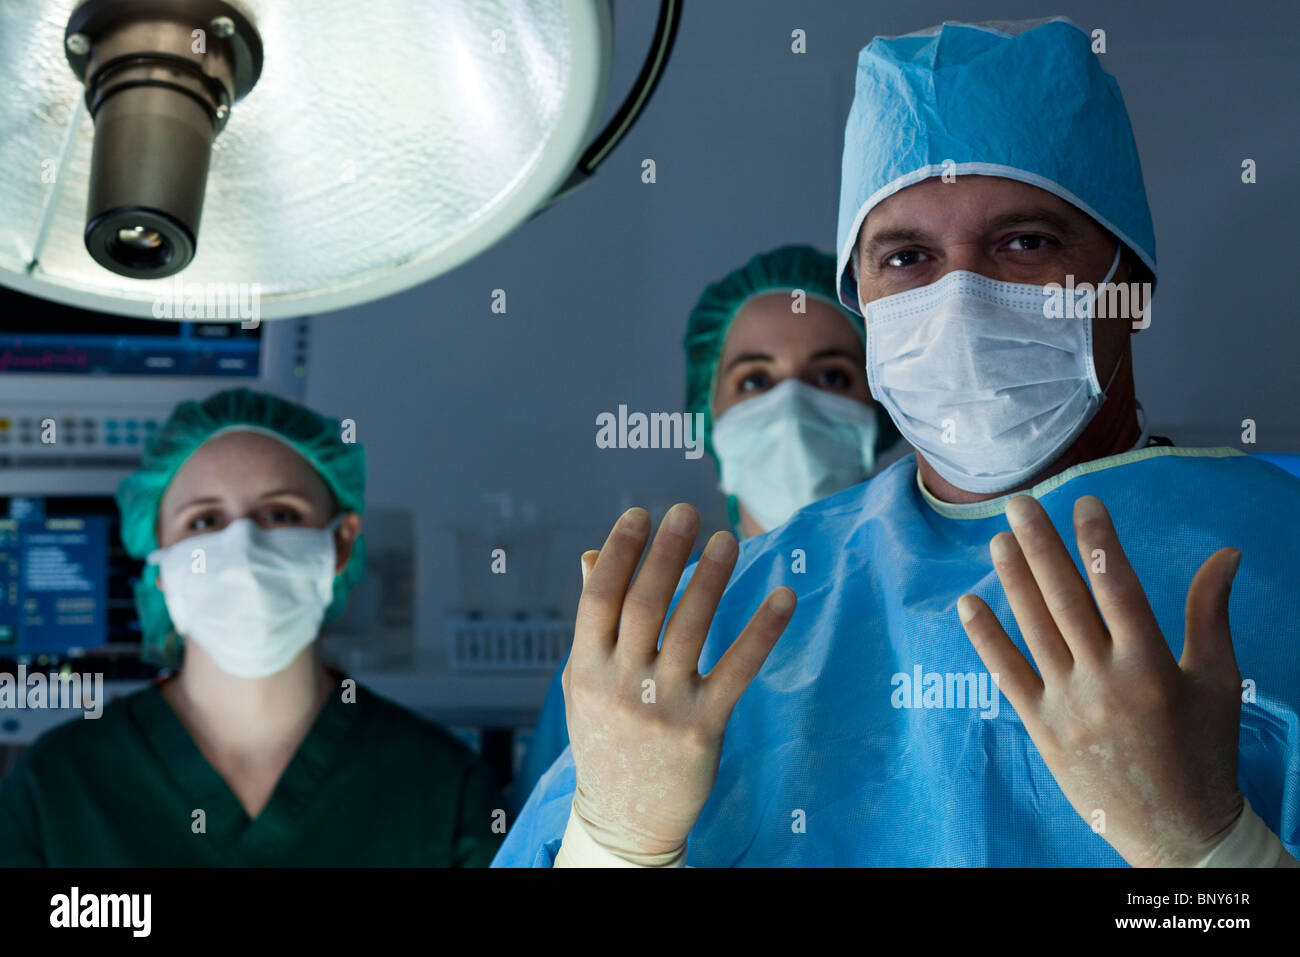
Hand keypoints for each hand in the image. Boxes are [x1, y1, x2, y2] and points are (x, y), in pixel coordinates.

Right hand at [563, 504, 795, 859]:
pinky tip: (782, 595)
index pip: (599, 597)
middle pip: (644, 604)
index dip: (619, 552)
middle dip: (666, 552)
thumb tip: (591, 555)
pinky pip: (737, 669)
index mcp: (584, 667)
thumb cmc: (606, 738)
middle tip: (687, 511)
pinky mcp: (703, 727)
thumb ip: (592, 621)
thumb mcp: (583, 682)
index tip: (640, 515)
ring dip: (710, 578)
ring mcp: (662, 707)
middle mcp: (619, 684)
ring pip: (690, 628)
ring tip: (727, 538)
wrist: (625, 818)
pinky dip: (762, 630)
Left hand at [956, 494, 1244, 866]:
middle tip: (1019, 503)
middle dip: (1041, 545)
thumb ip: (1210, 613)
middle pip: (1065, 598)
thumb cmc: (1205, 749)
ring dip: (1012, 580)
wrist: (1177, 830)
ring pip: (1033, 628)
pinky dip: (986, 638)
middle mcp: (1105, 679)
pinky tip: (968, 603)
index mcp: (1151, 664)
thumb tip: (1227, 553)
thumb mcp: (1217, 681)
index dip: (1098, 539)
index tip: (1083, 501)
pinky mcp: (1042, 727)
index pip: (1117, 585)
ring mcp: (1068, 704)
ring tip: (998, 539)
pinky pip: (1007, 674)